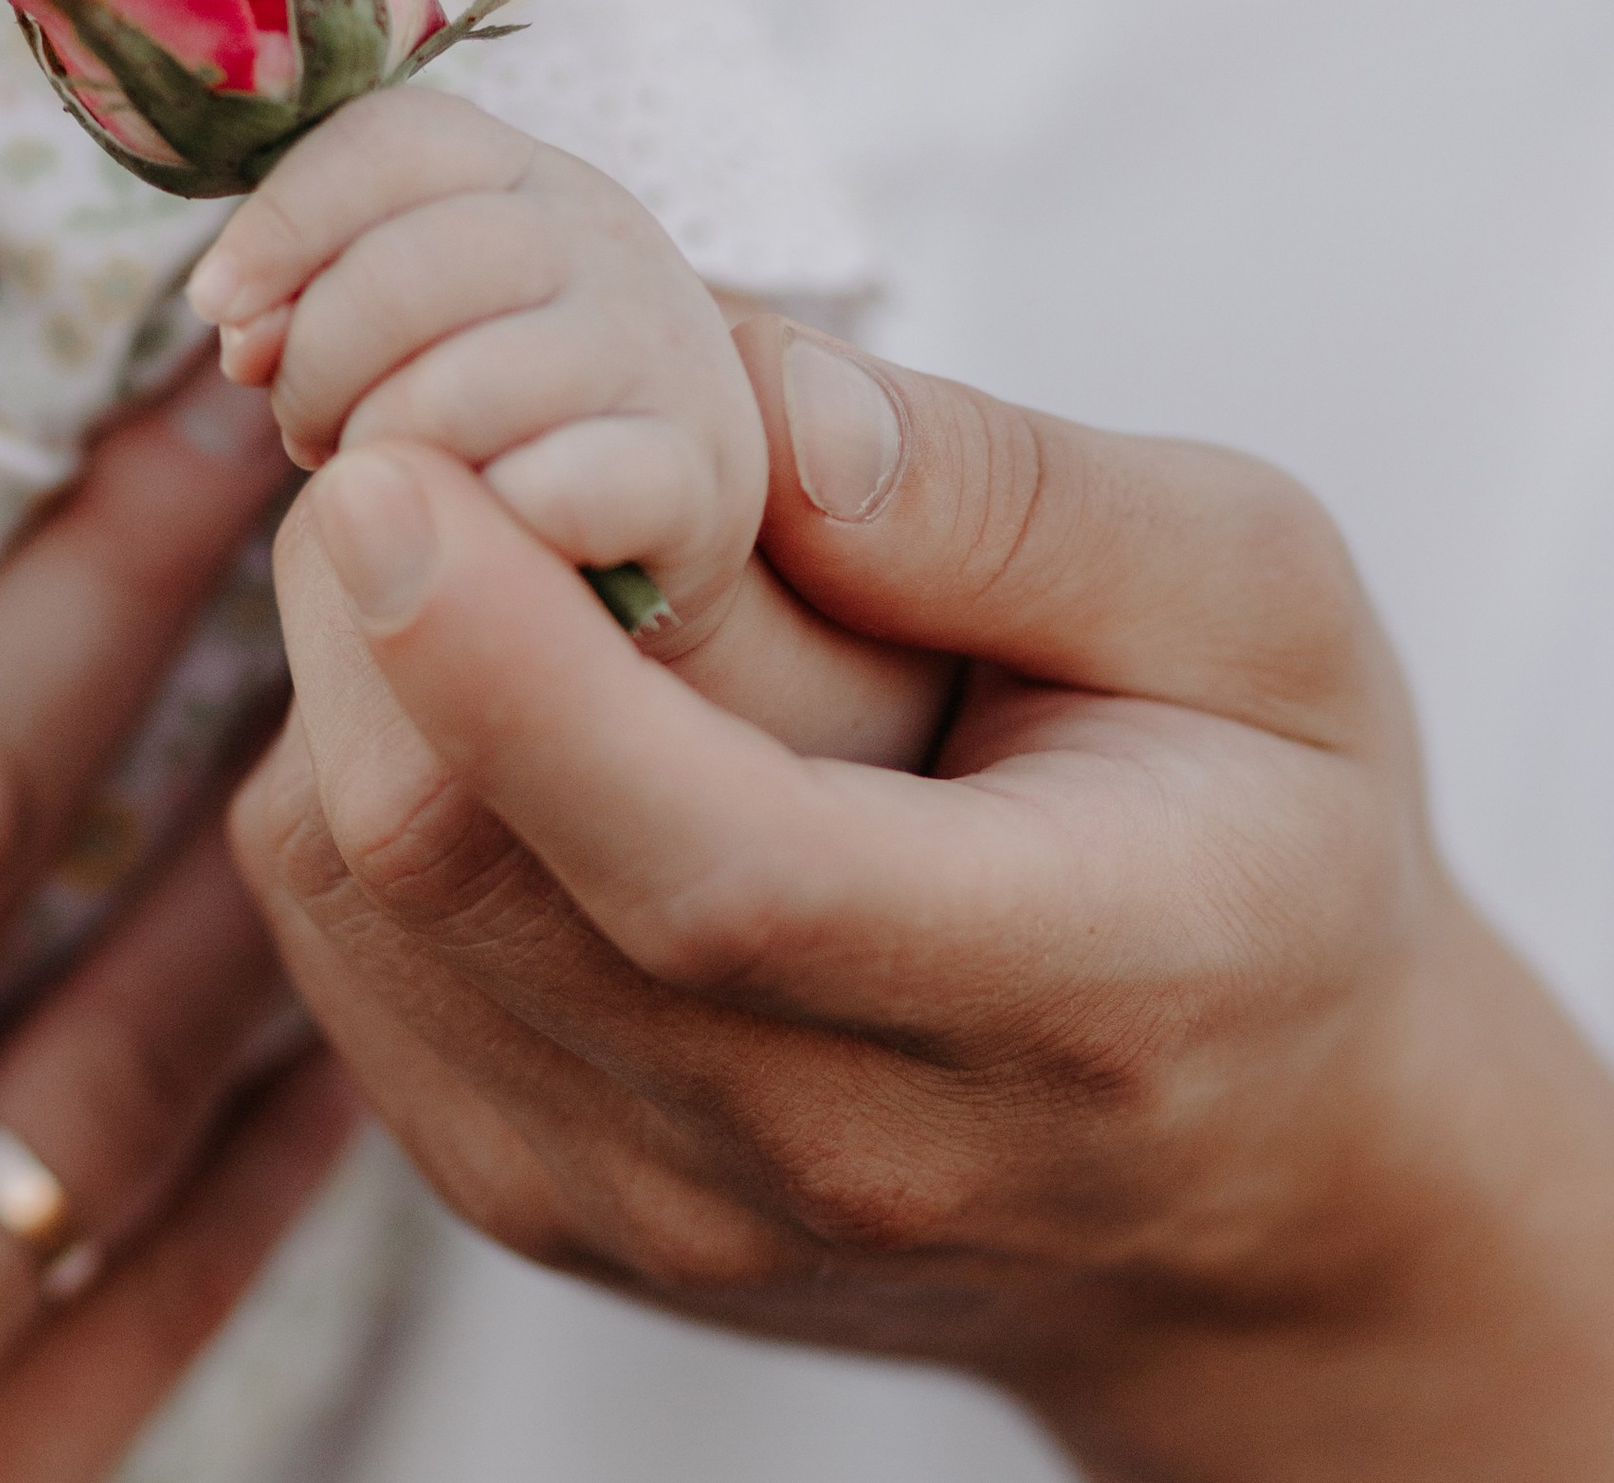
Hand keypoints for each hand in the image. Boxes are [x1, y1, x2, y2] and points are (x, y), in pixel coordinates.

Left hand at [188, 89, 765, 653]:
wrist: (655, 533)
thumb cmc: (494, 417)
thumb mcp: (401, 331)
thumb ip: (309, 301)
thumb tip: (240, 329)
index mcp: (524, 177)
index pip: (394, 138)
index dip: (285, 218)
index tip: (219, 308)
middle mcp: (607, 237)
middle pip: (411, 268)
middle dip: (319, 366)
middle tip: (305, 434)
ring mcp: (660, 351)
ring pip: (462, 390)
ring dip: (385, 460)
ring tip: (387, 491)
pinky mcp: (697, 473)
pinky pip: (550, 492)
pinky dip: (484, 521)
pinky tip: (482, 528)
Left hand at [230, 317, 1613, 1479]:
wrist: (1250, 1181)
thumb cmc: (1267, 847)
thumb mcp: (1262, 613)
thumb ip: (1022, 504)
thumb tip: (754, 408)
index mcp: (1063, 993)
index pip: (729, 876)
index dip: (523, 678)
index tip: (384, 478)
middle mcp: (835, 1149)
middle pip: (474, 879)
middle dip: (379, 614)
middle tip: (420, 431)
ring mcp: (661, 1206)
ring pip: (363, 912)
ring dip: (352, 683)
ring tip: (481, 554)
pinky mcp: (546, 1199)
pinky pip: (346, 959)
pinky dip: (353, 780)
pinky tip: (474, 694)